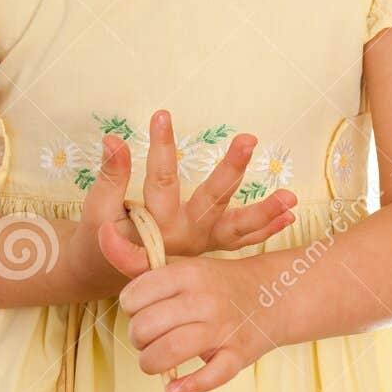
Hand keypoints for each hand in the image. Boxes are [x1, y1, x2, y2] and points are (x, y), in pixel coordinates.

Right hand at [65, 111, 296, 295]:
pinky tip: (290, 215)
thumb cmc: (101, 238)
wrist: (111, 276)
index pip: (159, 180)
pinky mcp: (209, 249)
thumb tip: (112, 139)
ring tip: (292, 197)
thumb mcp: (99, 207)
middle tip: (248, 139)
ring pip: (235, 229)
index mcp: (154, 225)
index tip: (162, 115)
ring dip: (264, 213)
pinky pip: (240, 242)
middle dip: (231, 171)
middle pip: (210, 201)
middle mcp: (182, 236)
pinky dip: (264, 230)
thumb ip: (111, 175)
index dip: (161, 147)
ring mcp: (200, 245)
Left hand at [118, 253, 278, 391]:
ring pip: (170, 351)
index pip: (135, 296)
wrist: (272, 295)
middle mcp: (204, 299)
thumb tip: (103, 233)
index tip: (141, 309)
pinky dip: (186, 387)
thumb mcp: (180, 265)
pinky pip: (209, 377)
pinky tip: (173, 389)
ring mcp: (222, 328)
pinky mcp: (237, 356)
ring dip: (151, 363)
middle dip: (138, 338)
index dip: (130, 307)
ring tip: (154, 360)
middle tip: (147, 337)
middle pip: (146, 326)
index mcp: (188, 274)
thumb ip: (138, 259)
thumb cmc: (214, 283)